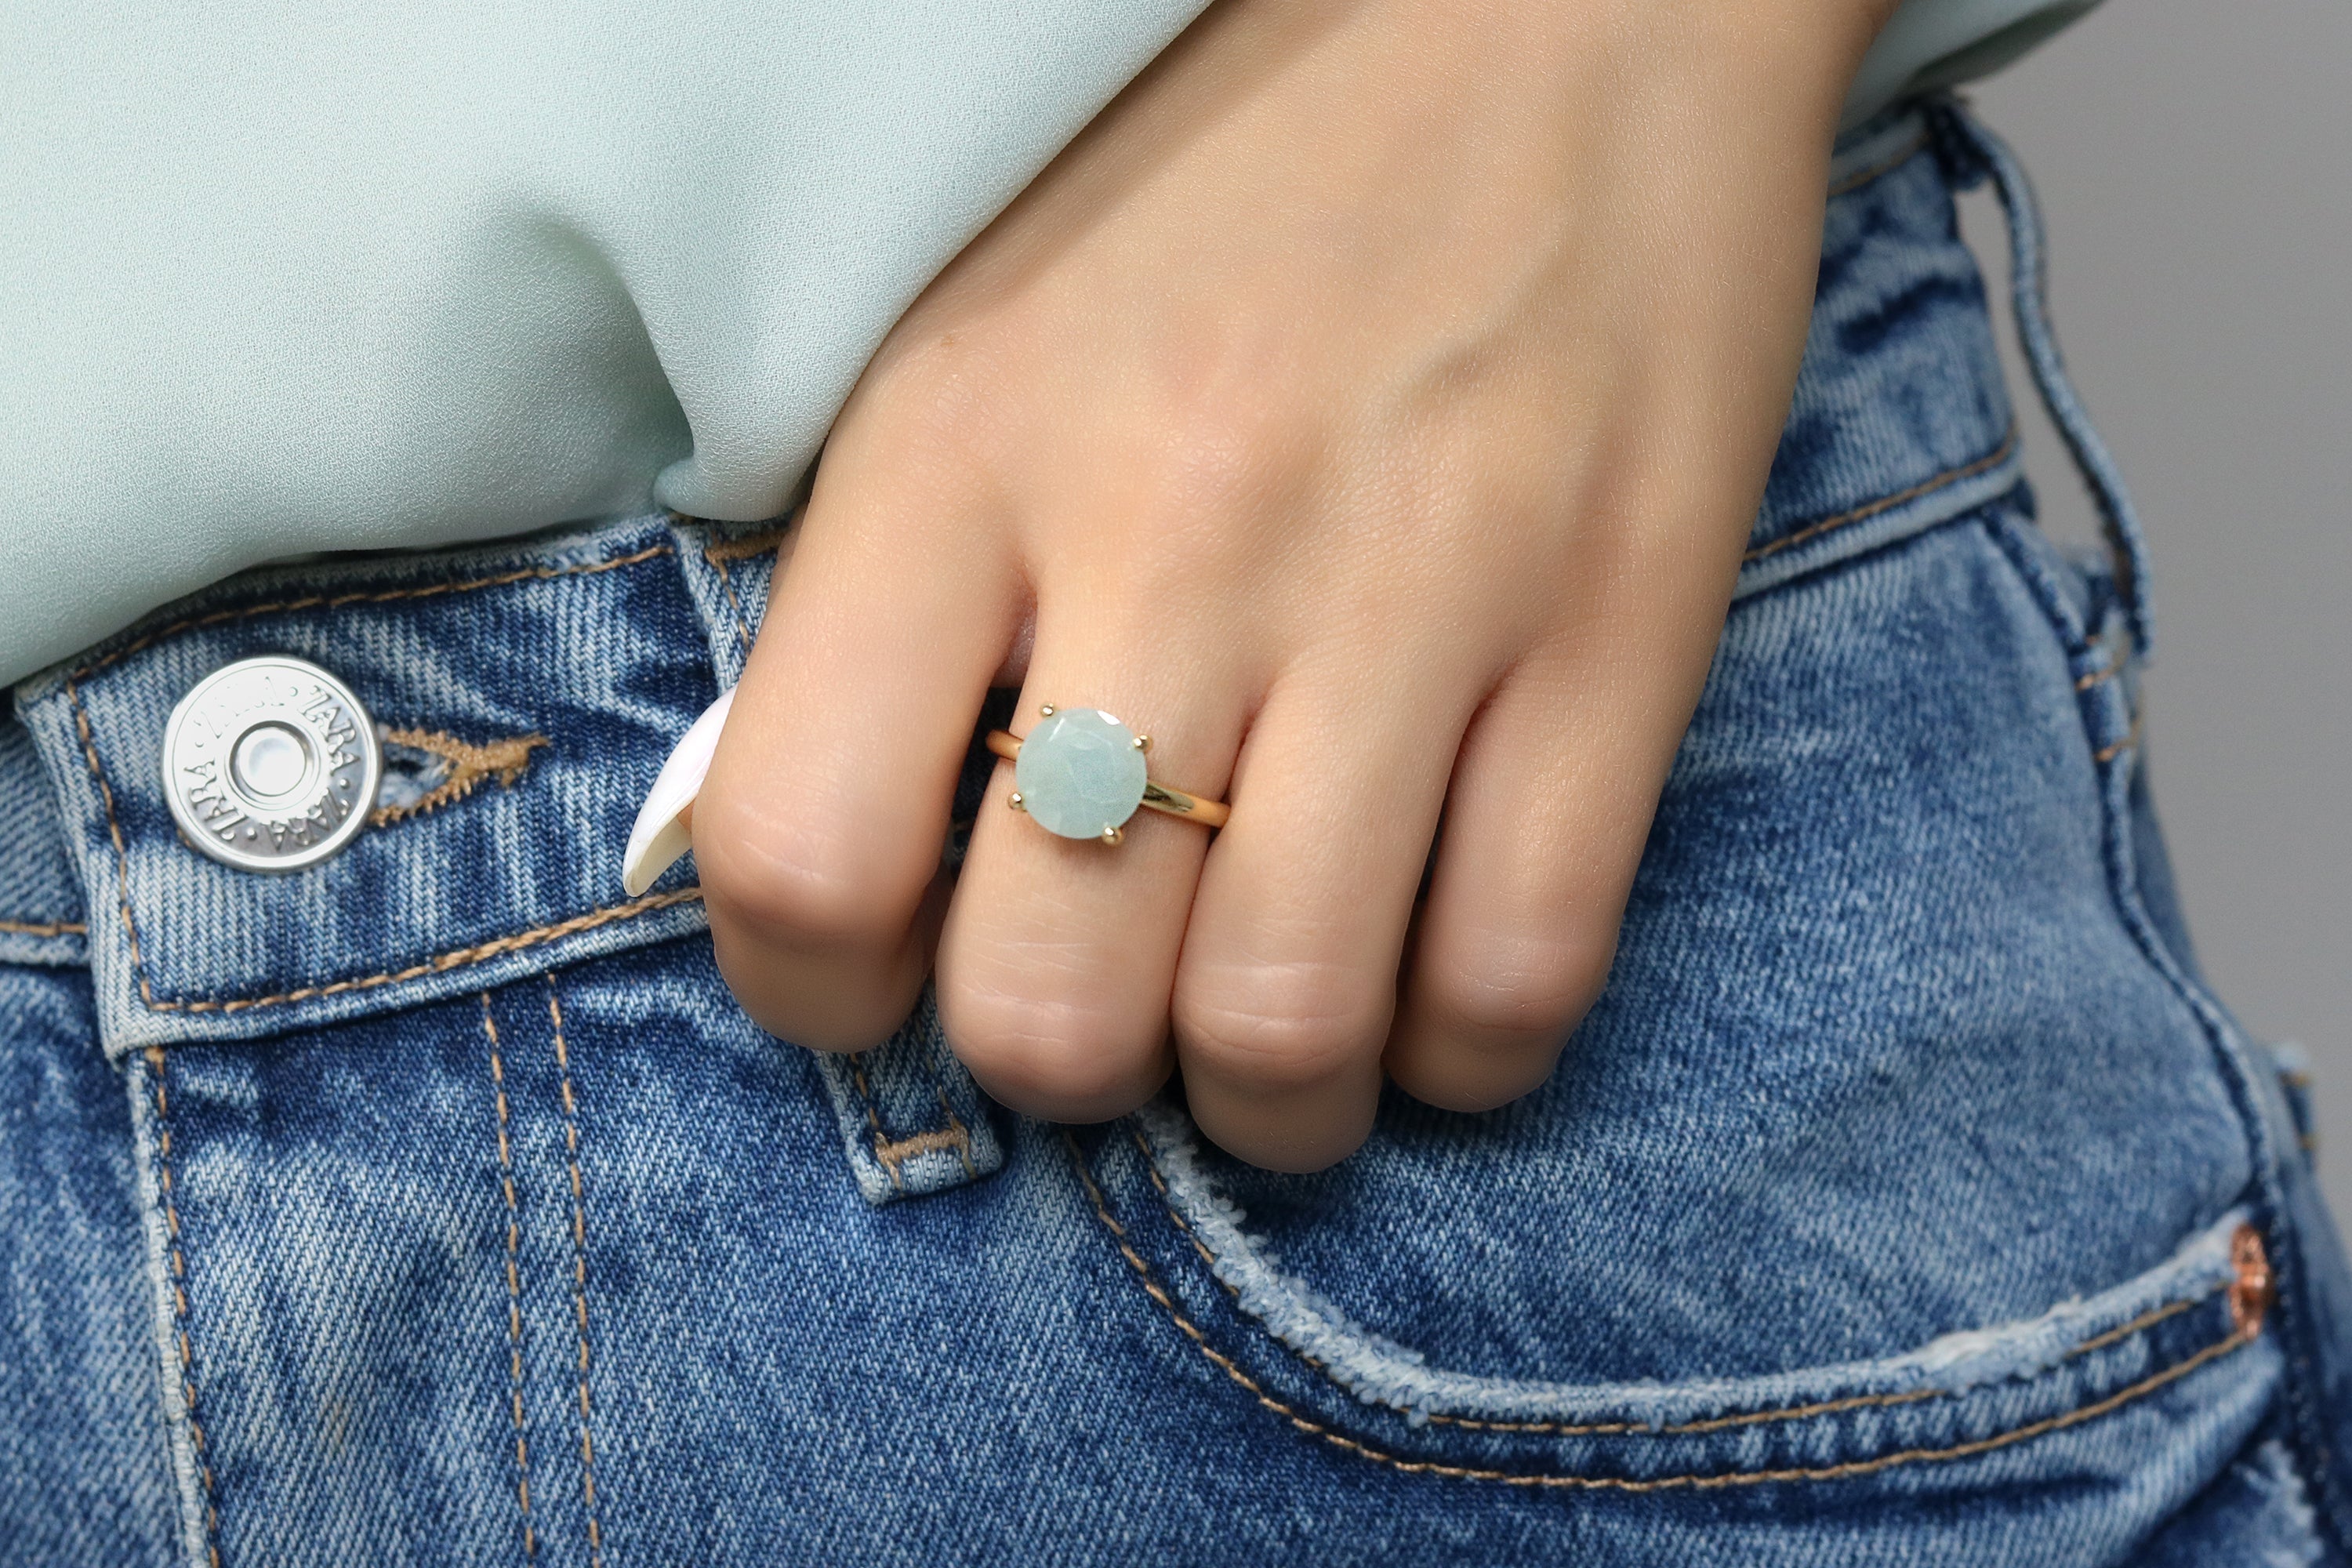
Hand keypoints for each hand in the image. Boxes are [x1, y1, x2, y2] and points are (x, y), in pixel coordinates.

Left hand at [691, 0, 1892, 1169]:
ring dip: (1261, 1104)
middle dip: (1058, 1070)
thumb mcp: (976, 327)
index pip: (802, 853)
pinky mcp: (1621, 632)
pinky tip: (1423, 993)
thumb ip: (885, 589)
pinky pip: (1518, 976)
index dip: (817, 994)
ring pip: (1283, 1030)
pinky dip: (1454, 1054)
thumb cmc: (1234, 168)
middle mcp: (1174, 536)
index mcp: (964, 449)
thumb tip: (826, 858)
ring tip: (1265, 1044)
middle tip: (1100, 1008)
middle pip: (1053, 1003)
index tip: (877, 980)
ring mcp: (1416, 591)